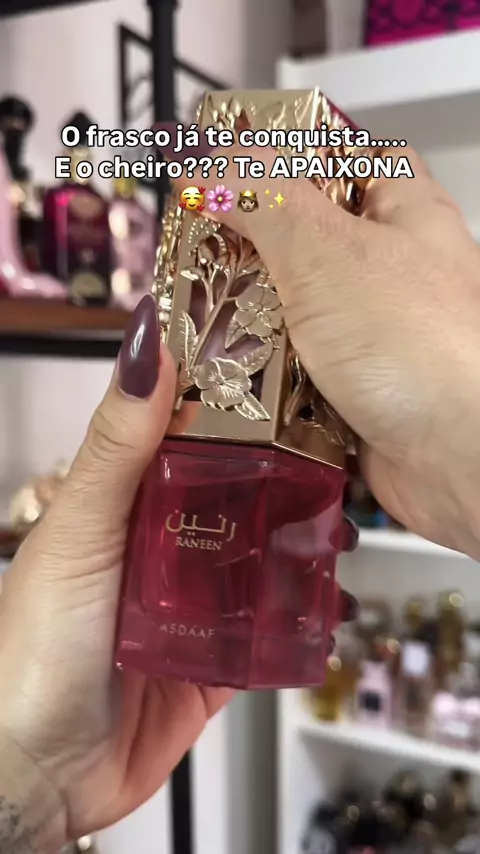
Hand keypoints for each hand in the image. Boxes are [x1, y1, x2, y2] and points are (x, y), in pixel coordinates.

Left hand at [0, 291, 357, 851]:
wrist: (37, 774)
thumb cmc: (35, 646)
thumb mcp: (81, 531)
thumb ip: (117, 447)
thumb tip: (150, 347)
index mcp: (124, 504)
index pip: (187, 440)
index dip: (235, 411)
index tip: (287, 382)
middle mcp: (159, 548)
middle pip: (234, 500)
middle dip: (285, 483)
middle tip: (336, 465)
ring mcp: (188, 606)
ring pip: (257, 561)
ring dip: (300, 547)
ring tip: (342, 534)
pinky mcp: (211, 661)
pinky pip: (265, 629)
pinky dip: (297, 617)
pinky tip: (330, 601)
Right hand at [175, 146, 479, 557]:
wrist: (455, 458)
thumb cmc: (419, 348)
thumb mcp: (326, 250)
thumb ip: (264, 198)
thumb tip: (210, 164)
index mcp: (404, 213)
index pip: (344, 157)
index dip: (286, 156)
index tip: (230, 166)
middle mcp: (393, 270)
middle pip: (308, 238)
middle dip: (253, 247)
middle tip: (201, 247)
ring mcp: (375, 331)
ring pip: (297, 308)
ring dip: (252, 315)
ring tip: (204, 309)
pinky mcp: (356, 385)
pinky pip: (297, 365)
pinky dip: (266, 369)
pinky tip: (232, 367)